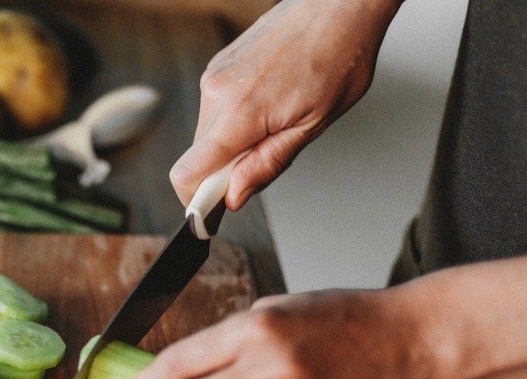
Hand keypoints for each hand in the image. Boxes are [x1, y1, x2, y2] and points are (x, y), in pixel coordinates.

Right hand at [171, 0, 399, 209]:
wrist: (339, 3)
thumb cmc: (339, 57)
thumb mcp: (313, 125)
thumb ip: (267, 164)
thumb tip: (234, 196)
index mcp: (239, 114)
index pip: (187, 173)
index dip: (195, 201)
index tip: (215, 210)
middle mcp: (216, 93)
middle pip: (199, 157)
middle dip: (226, 169)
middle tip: (268, 155)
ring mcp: (214, 76)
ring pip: (209, 133)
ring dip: (234, 141)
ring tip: (277, 118)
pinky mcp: (219, 65)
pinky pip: (216, 108)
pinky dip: (236, 118)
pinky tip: (271, 100)